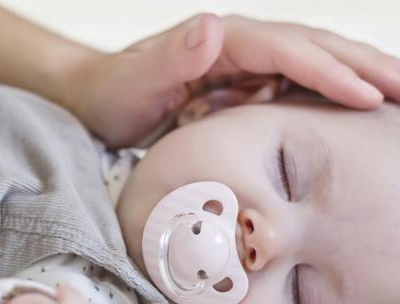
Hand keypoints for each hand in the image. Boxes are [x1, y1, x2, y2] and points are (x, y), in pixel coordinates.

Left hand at [68, 14, 399, 148]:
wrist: (101, 99)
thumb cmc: (115, 94)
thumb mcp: (135, 82)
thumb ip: (171, 58)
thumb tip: (213, 26)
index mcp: (221, 41)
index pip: (287, 51)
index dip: (329, 72)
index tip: (369, 96)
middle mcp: (239, 44)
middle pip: (314, 48)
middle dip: (364, 67)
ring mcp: (245, 64)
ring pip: (313, 65)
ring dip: (357, 77)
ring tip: (398, 97)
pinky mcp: (244, 83)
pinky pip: (295, 86)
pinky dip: (328, 94)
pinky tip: (352, 110)